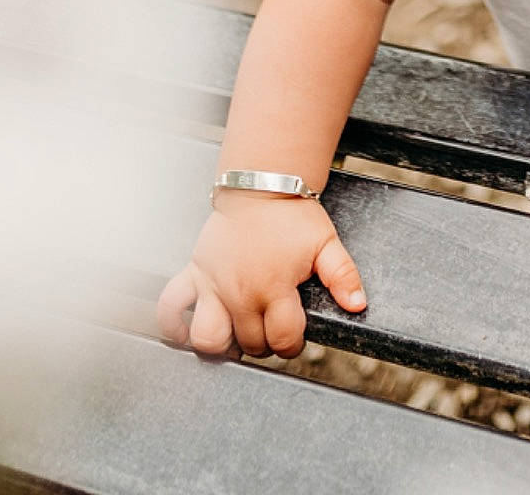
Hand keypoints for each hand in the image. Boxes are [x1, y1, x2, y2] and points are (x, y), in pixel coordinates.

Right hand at [157, 193, 366, 359]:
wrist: (260, 184)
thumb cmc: (293, 215)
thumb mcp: (326, 242)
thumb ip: (343, 275)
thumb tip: (358, 305)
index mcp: (275, 287)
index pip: (283, 339)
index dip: (292, 343)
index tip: (293, 334)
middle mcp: (241, 292)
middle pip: (250, 344)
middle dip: (263, 343)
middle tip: (269, 327)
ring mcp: (214, 284)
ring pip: (208, 337)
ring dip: (220, 345)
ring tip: (233, 336)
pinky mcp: (194, 272)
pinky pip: (171, 305)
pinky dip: (171, 325)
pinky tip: (183, 333)